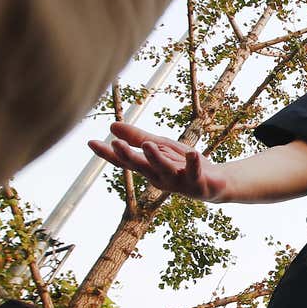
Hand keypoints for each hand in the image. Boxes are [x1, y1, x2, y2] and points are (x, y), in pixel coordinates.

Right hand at [87, 123, 229, 201]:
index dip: (108, 153)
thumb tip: (111, 125)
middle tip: (116, 144)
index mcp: (148, 169)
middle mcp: (159, 177)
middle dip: (129, 155)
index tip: (91, 142)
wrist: (215, 182)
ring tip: (148, 144)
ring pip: (164, 170)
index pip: (125, 161)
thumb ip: (137, 137)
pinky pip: (194, 171)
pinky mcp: (197, 182)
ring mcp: (178, 182)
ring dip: (156, 158)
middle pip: (141, 167)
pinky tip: (191, 152)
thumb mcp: (160, 147)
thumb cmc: (182, 164)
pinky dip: (193, 163)